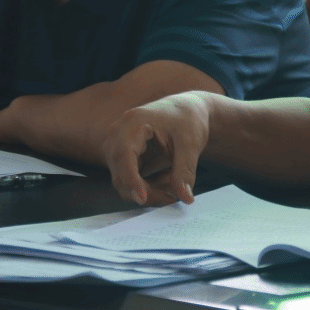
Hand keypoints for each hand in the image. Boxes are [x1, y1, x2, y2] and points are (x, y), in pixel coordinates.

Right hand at [102, 91, 211, 206]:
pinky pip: (129, 179)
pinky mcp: (123, 157)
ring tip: (175, 186)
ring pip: (123, 180)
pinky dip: (147, 186)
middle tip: (173, 198)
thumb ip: (185, 171)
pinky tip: (168, 180)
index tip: (143, 199)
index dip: (130, 179)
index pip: (123, 155)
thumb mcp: (191, 144)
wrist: (187, 110)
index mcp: (133, 122)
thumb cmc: (188, 119)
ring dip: (148, 190)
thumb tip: (185, 198)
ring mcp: (118, 146)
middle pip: (120, 172)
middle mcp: (118, 133)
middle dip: (145, 191)